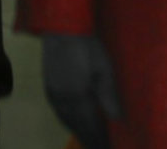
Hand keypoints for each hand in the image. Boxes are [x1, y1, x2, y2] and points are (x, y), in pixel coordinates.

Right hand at [41, 32, 121, 148]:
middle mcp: (63, 102)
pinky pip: (60, 114)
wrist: (62, 29)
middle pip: (79, 127)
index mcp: (78, 98)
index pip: (92, 127)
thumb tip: (117, 120)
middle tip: (100, 148)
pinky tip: (75, 125)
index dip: (101, 139)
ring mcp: (54, 96)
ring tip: (91, 141)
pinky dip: (69, 123)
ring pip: (67, 122)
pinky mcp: (49, 89)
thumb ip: (109, 96)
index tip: (109, 147)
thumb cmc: (87, 47)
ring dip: (80, 133)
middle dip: (91, 140)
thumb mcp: (104, 70)